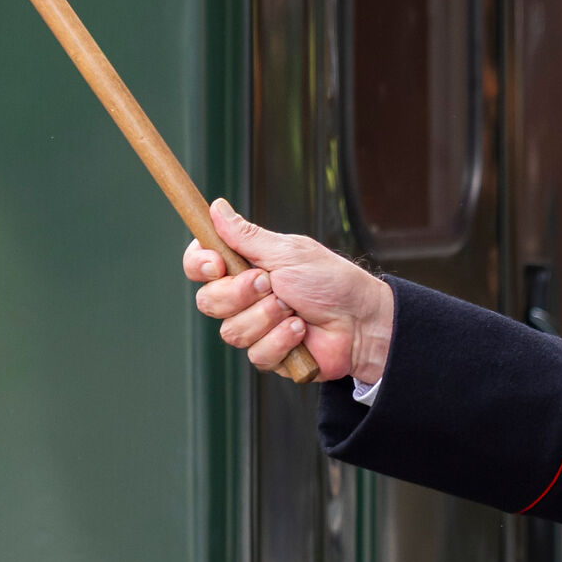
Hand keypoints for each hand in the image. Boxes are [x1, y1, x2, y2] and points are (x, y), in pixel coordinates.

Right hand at [182, 200, 394, 384]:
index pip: (199, 265)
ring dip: (267, 317)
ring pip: (231, 331)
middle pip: (208, 302)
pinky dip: (282, 340)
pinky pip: (256, 353)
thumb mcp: (288, 252)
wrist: (362, 321)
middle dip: (240, 294)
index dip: (199, 265)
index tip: (217, 264)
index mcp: (244, 266)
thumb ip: (247, 236)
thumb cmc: (331, 281)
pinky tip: (301, 331)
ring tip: (295, 309)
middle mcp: (243, 298)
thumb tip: (217, 207)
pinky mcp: (268, 355)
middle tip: (272, 285)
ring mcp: (254, 327)